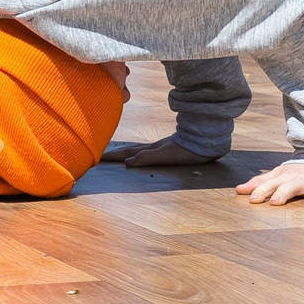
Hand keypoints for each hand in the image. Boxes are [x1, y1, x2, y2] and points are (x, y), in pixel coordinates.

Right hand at [102, 136, 217, 166]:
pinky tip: (141, 154)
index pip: (127, 153)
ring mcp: (160, 147)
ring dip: (126, 152)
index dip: (114, 156)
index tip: (99, 158)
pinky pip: (147, 150)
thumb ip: (147, 158)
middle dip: (116, 153)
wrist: (204, 141)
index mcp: (150, 150)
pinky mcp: (168, 148)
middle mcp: (153, 147)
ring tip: (117, 155)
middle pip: (130, 150)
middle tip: (101, 156)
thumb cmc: (186, 151)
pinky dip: (139, 152)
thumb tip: (128, 162)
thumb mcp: (166, 156)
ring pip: (138, 149)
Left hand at [236, 161, 303, 205]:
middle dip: (284, 193)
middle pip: (292, 186)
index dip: (262, 191)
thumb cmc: (297, 173)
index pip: (272, 184)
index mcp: (288, 178)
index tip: (253, 200)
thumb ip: (260, 184)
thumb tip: (237, 191)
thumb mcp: (279, 176)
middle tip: (275, 203)